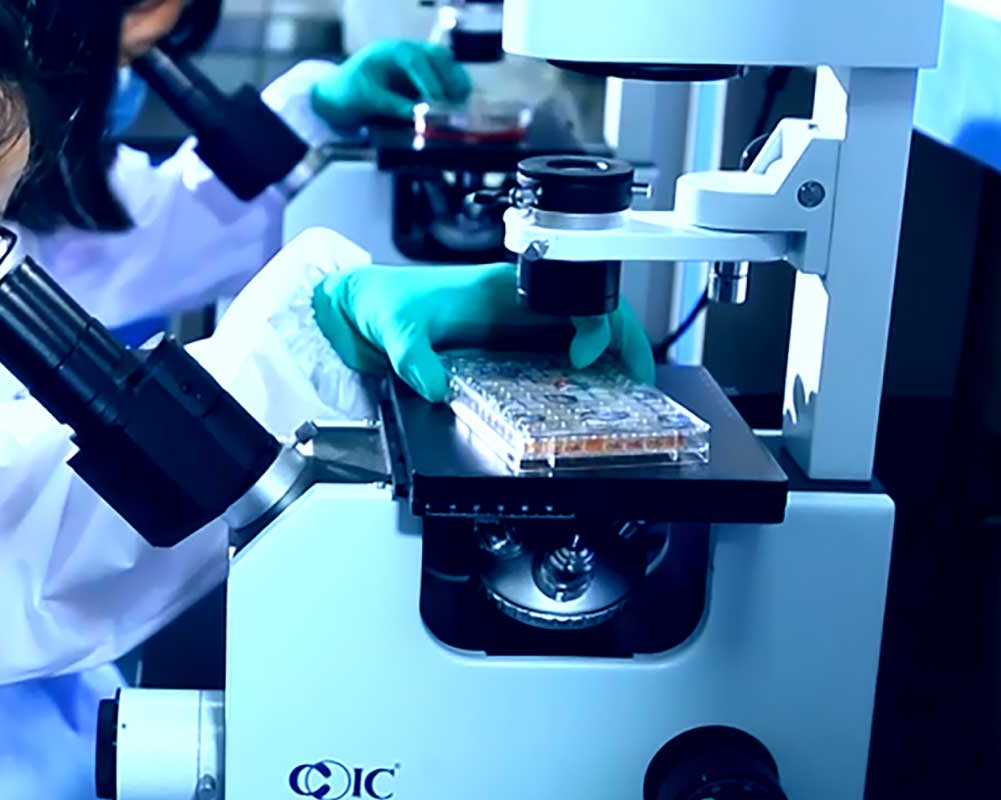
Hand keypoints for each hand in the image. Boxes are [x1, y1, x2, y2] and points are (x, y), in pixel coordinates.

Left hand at [311, 264, 655, 401]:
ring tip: (627, 392)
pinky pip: (555, 355)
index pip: (574, 295)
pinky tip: (585, 396)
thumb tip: (437, 388)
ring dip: (609, 359)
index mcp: (502, 288)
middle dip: (625, 343)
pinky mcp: (504, 345)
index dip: (596, 323)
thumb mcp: (396, 332)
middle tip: (641, 381)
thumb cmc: (382, 303)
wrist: (359, 307)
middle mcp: (516, 303)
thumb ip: (416, 360)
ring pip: (580, 334)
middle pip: (591, 313)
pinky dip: (580, 372)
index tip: (588, 357)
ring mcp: (514, 324)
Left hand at [312, 40, 472, 130]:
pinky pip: (442, 78)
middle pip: (437, 56)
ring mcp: (415, 64)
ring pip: (444, 65)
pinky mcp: (420, 78)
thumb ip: (392, 105)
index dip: (428, 80)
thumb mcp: (364, 100)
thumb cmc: (345, 93)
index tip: (437, 101)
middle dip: (449, 78)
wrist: (335, 97)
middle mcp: (406, 52)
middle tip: (456, 102)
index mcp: (389, 51)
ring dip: (455, 83)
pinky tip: (455, 106)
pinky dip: (451, 89)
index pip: (414, 59)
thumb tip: (420, 115)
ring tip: (459, 106)